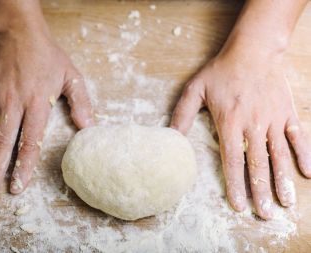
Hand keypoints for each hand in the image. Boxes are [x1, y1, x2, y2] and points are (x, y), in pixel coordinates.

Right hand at [0, 28, 93, 198]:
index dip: (24, 166)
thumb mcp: (72, 76)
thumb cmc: (48, 57)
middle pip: (3, 143)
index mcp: (37, 103)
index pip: (30, 141)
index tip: (17, 186)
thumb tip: (88, 127)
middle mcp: (14, 104)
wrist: (20, 34)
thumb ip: (81, 102)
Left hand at [170, 39, 310, 219]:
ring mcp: (273, 120)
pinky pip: (299, 137)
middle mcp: (253, 125)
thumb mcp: (194, 89)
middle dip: (261, 191)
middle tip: (265, 215)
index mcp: (230, 123)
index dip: (236, 185)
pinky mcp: (287, 113)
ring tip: (286, 203)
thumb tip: (170, 137)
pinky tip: (308, 174)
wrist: (252, 50)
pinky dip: (305, 155)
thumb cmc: (221, 71)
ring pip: (279, 156)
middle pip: (258, 164)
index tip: (239, 205)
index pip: (232, 161)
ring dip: (283, 181)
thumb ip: (182, 115)